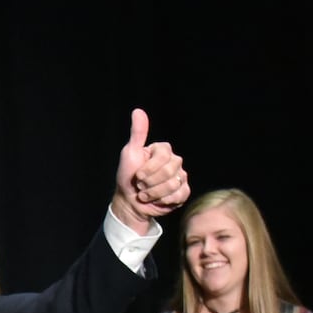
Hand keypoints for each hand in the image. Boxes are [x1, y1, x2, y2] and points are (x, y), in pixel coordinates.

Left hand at [111, 109, 188, 230]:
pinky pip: (179, 195)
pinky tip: (157, 200)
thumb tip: (138, 111)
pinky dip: (164, 200)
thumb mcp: (129, 153)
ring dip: (154, 193)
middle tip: (141, 185)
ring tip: (146, 194)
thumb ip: (137, 133)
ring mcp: (181, 176)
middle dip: (150, 182)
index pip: (163, 157)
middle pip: (169, 171)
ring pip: (173, 184)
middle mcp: (174, 161)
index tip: (137, 175)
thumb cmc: (128, 177)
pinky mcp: (183, 192)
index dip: (148, 169)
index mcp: (163, 150)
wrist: (130, 202)